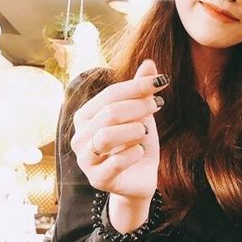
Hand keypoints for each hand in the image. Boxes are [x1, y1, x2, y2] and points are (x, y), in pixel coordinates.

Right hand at [70, 59, 167, 199]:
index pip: (110, 94)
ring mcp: (85, 160)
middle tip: (158, 104)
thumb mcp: (141, 114)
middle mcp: (79, 137)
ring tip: (145, 131)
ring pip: (106, 136)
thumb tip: (150, 62)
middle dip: (139, 106)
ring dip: (134, 130)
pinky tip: (140, 152)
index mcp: (85, 116)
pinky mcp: (98, 180)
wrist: (140, 178)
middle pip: (110, 113)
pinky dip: (134, 153)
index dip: (137, 86)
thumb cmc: (136, 142)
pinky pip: (116, 162)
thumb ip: (140, 90)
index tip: (162, 81)